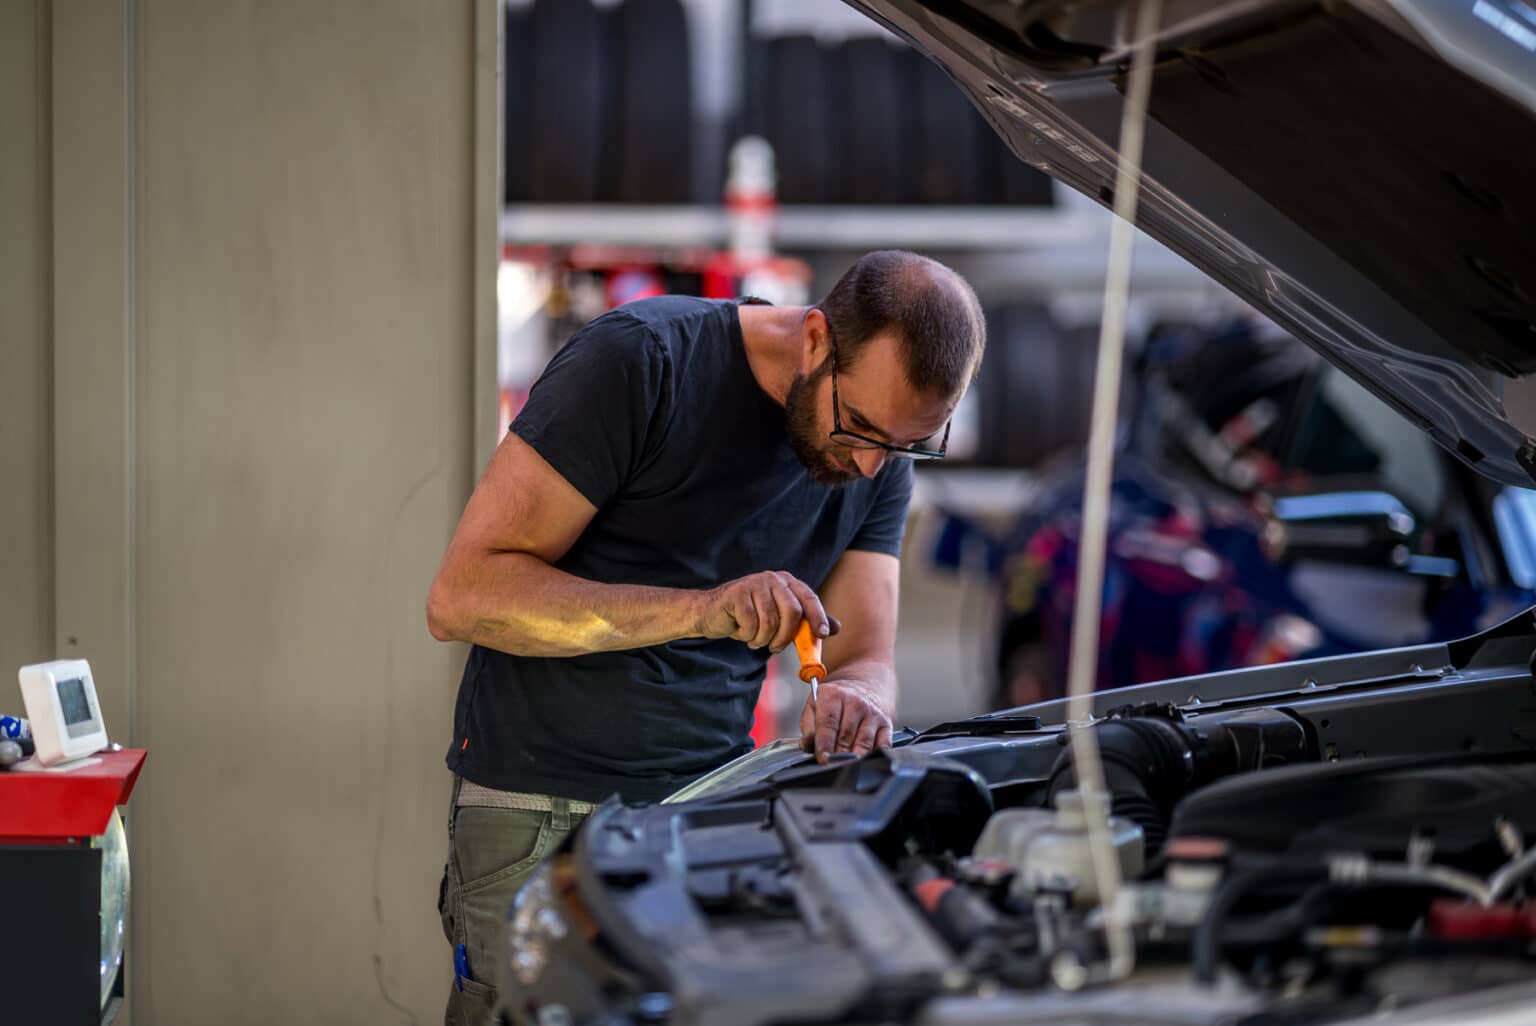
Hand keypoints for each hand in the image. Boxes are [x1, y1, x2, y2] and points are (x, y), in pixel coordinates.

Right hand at [697, 571, 839, 651]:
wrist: (712, 613)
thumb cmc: (749, 617)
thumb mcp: (781, 619)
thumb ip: (806, 622)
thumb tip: (836, 628)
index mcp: (787, 582)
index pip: (809, 598)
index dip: (818, 617)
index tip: (822, 635)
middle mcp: (773, 579)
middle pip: (792, 611)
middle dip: (786, 637)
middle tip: (776, 647)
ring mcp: (754, 583)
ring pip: (770, 621)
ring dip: (763, 639)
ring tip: (756, 639)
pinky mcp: (736, 593)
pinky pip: (751, 624)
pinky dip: (748, 636)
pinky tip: (742, 632)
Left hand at [799, 679, 892, 763]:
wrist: (863, 685)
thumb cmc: (835, 701)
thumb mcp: (814, 706)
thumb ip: (808, 727)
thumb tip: (808, 745)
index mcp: (834, 695)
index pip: (828, 725)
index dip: (824, 745)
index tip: (822, 759)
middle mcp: (855, 702)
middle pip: (846, 737)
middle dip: (837, 755)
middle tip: (831, 765)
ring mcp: (872, 713)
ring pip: (864, 744)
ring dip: (854, 758)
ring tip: (845, 765)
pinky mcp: (886, 723)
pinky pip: (882, 745)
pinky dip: (873, 755)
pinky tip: (864, 759)